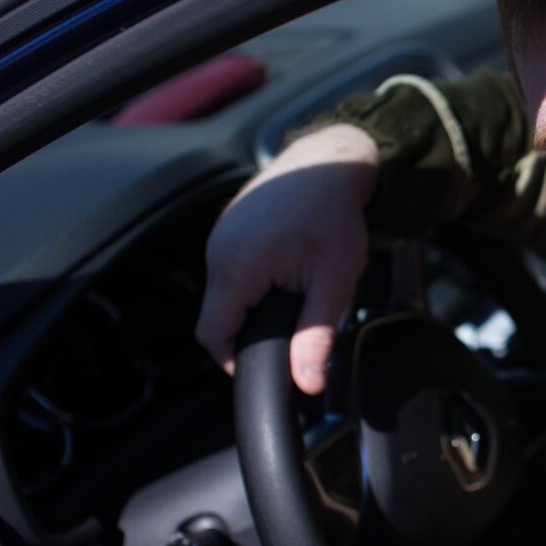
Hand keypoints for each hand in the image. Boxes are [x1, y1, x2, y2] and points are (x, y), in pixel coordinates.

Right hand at [195, 123, 378, 393]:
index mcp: (237, 267)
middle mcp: (217, 250)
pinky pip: (230, 267)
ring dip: (253, 303)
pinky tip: (285, 269)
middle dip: (251, 329)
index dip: (233, 360)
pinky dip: (253, 279)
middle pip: (217, 314)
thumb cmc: (334, 216)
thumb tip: (308, 383)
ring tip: (292, 292)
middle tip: (290, 329)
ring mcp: (219, 235)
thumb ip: (316, 335)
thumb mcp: (334, 282)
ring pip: (225, 291)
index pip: (212, 334)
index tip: (263, 368)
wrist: (330, 162)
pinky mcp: (227, 226)